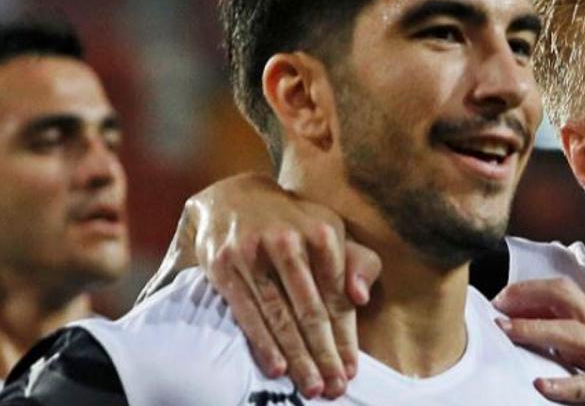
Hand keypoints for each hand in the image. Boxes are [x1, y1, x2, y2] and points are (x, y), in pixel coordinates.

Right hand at [180, 173, 380, 398]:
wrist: (233, 198)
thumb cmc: (294, 224)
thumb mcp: (330, 230)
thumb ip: (357, 262)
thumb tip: (359, 298)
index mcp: (322, 232)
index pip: (338, 295)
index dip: (346, 336)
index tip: (351, 368)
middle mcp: (289, 241)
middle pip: (311, 309)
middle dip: (325, 353)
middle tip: (335, 387)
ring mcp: (254, 253)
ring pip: (280, 316)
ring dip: (298, 356)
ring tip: (312, 386)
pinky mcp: (226, 266)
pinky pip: (248, 313)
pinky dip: (263, 343)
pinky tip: (277, 368)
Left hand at [493, 279, 584, 404]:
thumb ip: (578, 347)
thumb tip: (540, 339)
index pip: (564, 293)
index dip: (531, 290)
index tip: (502, 298)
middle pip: (566, 301)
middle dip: (527, 299)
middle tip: (496, 307)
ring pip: (575, 335)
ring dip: (536, 330)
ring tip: (507, 332)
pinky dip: (566, 386)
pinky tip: (542, 386)